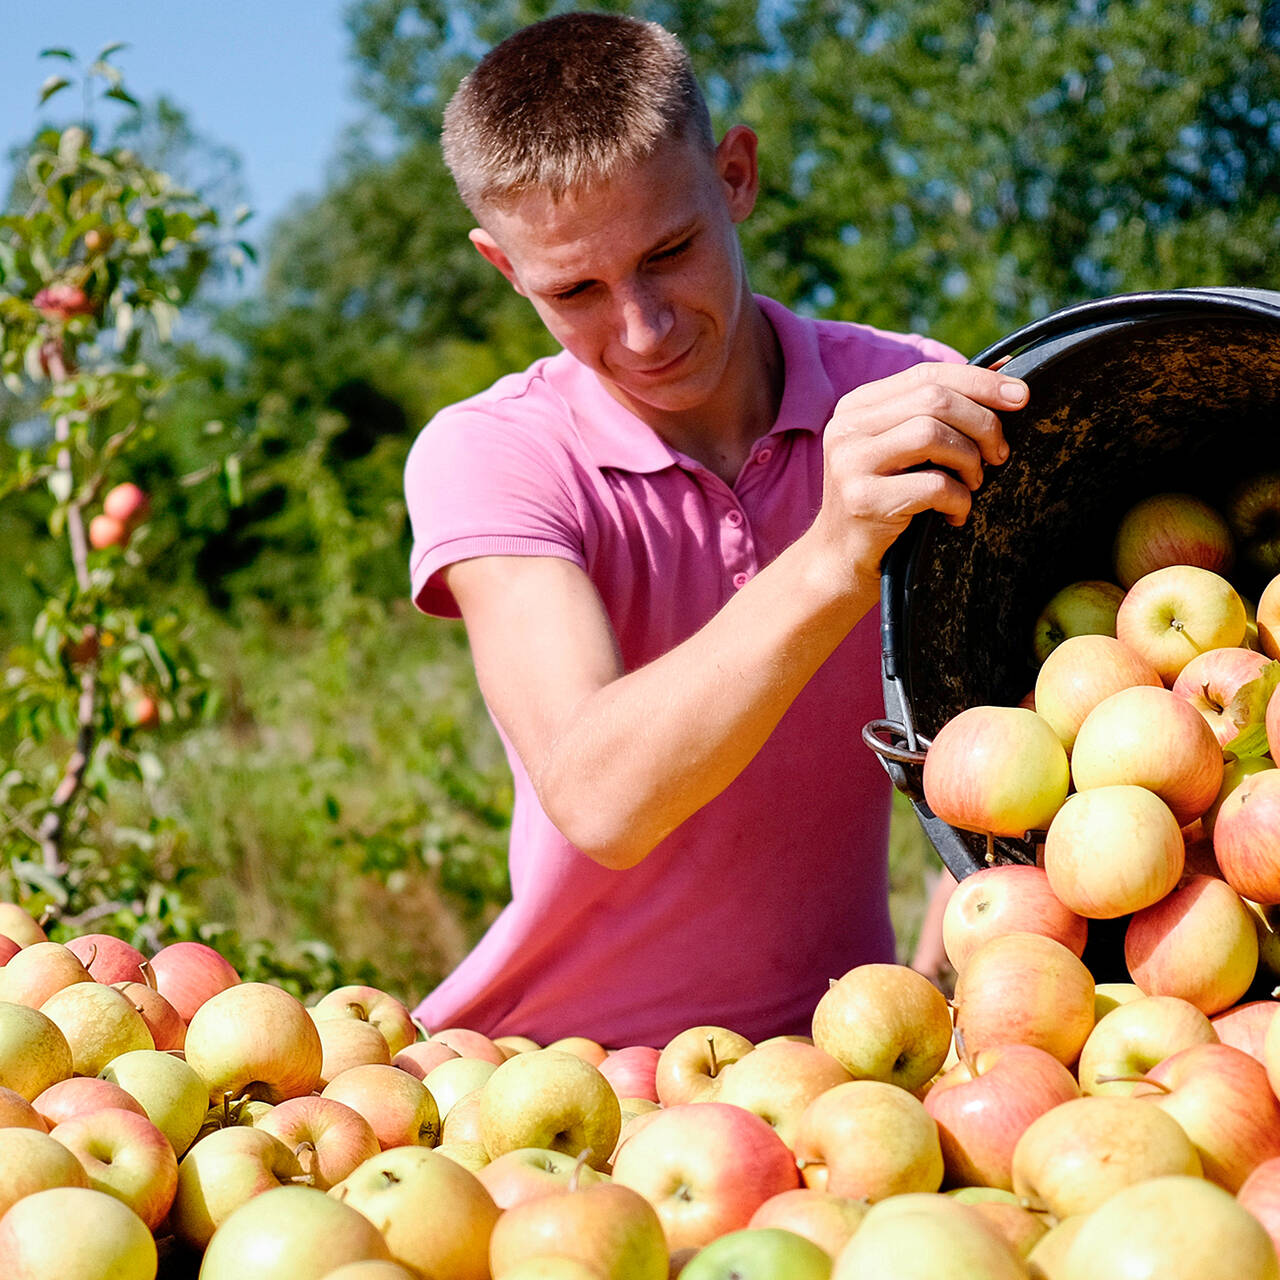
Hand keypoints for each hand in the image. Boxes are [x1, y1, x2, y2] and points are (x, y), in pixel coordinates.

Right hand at [813, 361, 1027, 580]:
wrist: (841, 557)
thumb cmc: (886, 498)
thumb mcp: (905, 448)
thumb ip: (939, 411)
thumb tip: (1005, 368)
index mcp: (858, 406)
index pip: (927, 376)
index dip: (980, 382)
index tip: (1022, 397)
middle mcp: (847, 428)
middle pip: (934, 401)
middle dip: (982, 424)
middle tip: (999, 455)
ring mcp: (850, 463)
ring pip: (932, 435)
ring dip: (970, 461)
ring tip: (974, 483)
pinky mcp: (862, 499)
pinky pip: (933, 485)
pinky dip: (959, 499)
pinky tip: (956, 514)